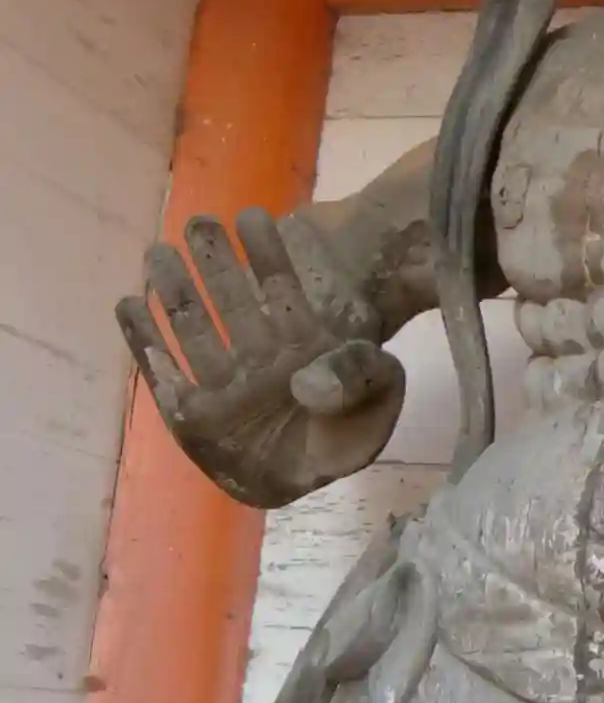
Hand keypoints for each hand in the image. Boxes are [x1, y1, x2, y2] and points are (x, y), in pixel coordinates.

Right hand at [117, 210, 405, 507]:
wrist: (312, 484)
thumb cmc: (346, 438)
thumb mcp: (376, 400)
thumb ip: (358, 376)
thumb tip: (306, 380)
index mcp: (301, 347)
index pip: (283, 294)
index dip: (269, 256)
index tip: (256, 218)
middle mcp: (258, 358)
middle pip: (232, 302)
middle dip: (215, 263)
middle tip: (199, 222)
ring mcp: (224, 386)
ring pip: (194, 329)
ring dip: (175, 291)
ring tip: (158, 254)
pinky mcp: (193, 417)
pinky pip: (165, 376)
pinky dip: (145, 342)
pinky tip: (129, 305)